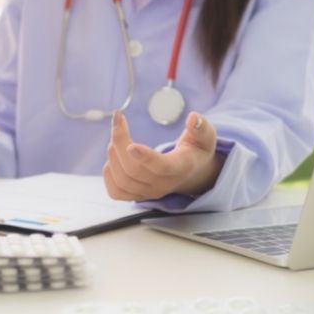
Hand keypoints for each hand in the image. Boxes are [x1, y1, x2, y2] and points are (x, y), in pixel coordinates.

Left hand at [103, 110, 223, 200]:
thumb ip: (201, 127)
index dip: (146, 157)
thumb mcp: (205, 137)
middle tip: (118, 119)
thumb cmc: (195, 151)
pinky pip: (116, 192)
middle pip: (134, 170)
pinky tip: (113, 156)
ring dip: (113, 154)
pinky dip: (108, 173)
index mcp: (180, 167)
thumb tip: (193, 118)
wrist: (190, 172)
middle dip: (120, 141)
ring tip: (117, 135)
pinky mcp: (136, 196)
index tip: (131, 145)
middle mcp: (163, 184)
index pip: (162, 167)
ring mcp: (149, 192)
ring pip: (122, 180)